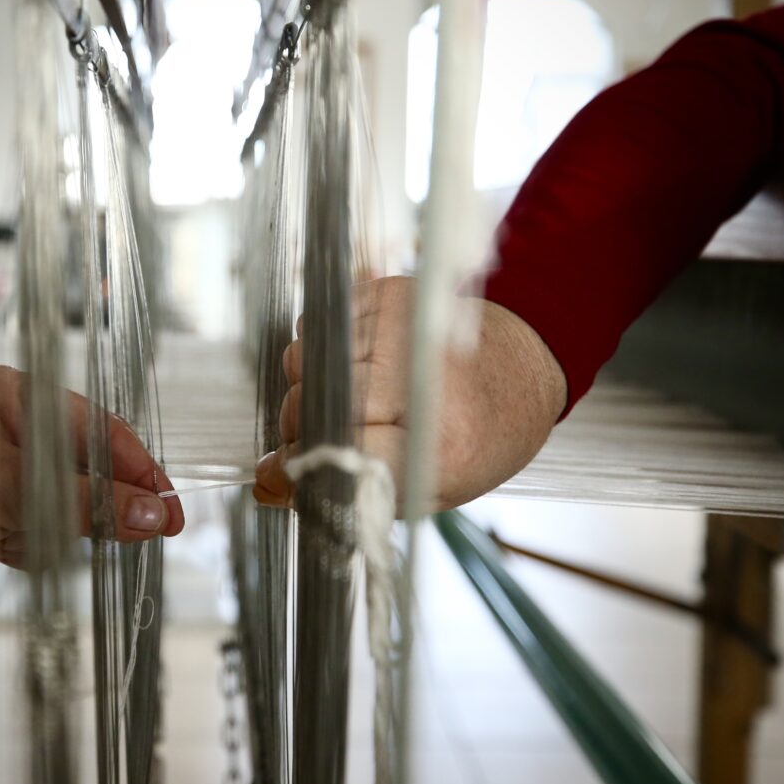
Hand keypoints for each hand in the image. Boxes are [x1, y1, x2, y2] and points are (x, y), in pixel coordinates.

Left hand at [0, 366, 184, 607]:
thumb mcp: (6, 495)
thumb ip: (85, 505)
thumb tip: (157, 515)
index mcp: (19, 397)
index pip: (102, 432)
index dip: (141, 473)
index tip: (173, 513)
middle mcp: (17, 427)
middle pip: (94, 470)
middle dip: (98, 508)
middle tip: (127, 540)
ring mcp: (9, 470)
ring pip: (73, 507)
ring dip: (58, 533)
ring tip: (18, 542)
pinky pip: (47, 530)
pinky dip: (35, 547)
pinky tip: (3, 551)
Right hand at [253, 276, 565, 511]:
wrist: (520, 369)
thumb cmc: (473, 441)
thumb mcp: (423, 490)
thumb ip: (344, 493)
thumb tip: (264, 484)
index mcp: (442, 440)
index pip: (338, 450)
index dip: (300, 466)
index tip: (284, 476)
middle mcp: (420, 374)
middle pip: (309, 401)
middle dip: (297, 429)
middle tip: (321, 440)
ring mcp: (403, 324)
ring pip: (302, 359)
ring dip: (306, 387)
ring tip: (346, 402)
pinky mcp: (389, 290)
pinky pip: (314, 325)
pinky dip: (321, 352)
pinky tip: (356, 366)